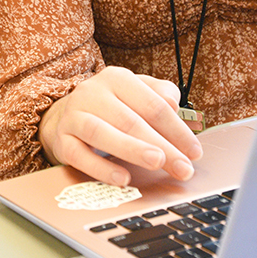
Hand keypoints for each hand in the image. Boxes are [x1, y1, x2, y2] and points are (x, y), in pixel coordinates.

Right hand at [38, 66, 203, 186]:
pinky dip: (101, 168)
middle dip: (162, 146)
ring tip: (156, 163)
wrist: (66, 116)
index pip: (153, 104)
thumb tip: (174, 105)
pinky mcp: (62, 140)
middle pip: (131, 121)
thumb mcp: (136, 94)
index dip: (177, 129)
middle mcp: (92, 93)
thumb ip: (159, 95)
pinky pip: (79, 155)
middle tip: (183, 167)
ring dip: (132, 149)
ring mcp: (74, 116)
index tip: (194, 152)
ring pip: (102, 133)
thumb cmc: (111, 108)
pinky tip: (122, 178)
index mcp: (117, 78)